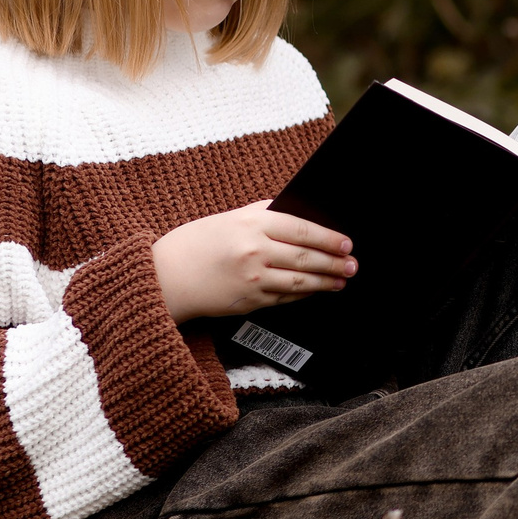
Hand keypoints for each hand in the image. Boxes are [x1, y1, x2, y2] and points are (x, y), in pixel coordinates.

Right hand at [151, 202, 355, 322]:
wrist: (164, 276)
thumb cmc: (196, 243)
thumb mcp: (230, 219)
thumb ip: (264, 217)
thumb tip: (303, 220)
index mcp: (251, 223)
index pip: (302, 229)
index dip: (329, 238)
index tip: (346, 242)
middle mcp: (254, 250)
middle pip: (306, 257)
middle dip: (335, 262)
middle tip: (353, 265)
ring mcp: (252, 279)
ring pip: (300, 282)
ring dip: (325, 282)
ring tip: (341, 280)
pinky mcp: (249, 301)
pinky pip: (284, 298)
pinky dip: (303, 294)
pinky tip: (314, 291)